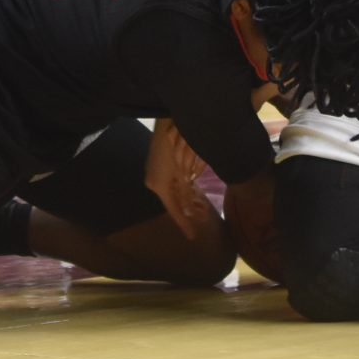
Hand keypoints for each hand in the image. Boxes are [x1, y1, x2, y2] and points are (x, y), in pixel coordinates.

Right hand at [143, 119, 212, 239]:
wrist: (166, 122)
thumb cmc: (176, 146)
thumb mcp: (183, 171)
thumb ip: (186, 191)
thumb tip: (191, 207)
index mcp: (159, 186)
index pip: (174, 211)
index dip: (184, 224)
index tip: (193, 236)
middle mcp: (155, 183)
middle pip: (174, 203)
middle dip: (189, 211)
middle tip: (203, 216)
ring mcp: (156, 175)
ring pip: (174, 193)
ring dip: (188, 200)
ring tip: (202, 206)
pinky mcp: (160, 168)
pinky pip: (172, 184)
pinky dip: (183, 190)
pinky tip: (194, 192)